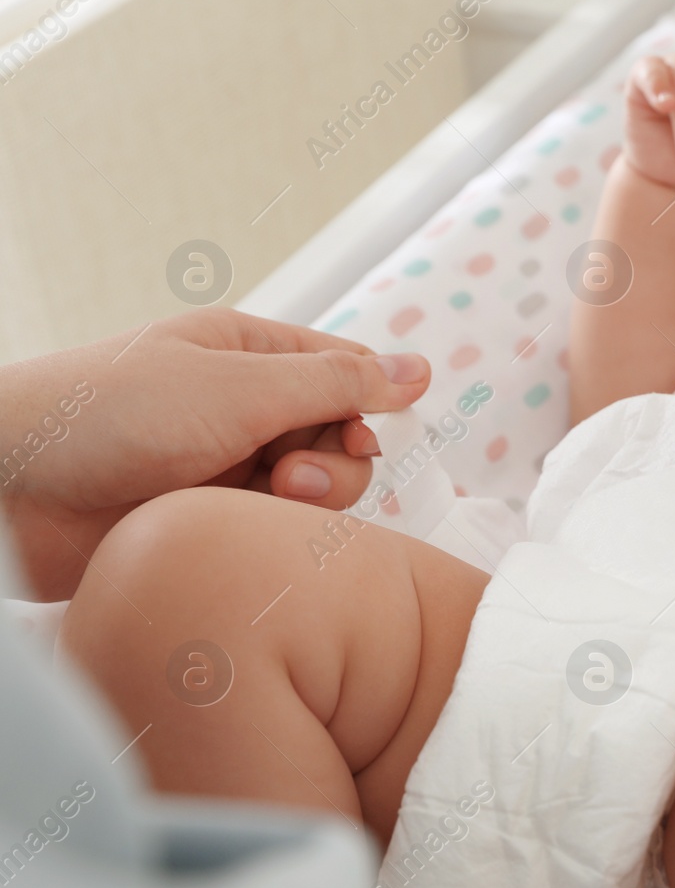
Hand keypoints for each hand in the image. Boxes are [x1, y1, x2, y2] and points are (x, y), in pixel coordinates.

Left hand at [0, 309, 430, 599]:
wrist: (8, 489)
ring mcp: (224, 465)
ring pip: (312, 492)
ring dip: (301, 503)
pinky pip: (271, 531)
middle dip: (331, 465)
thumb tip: (421, 369)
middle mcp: (242, 406)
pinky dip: (268, 535)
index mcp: (249, 353)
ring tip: (256, 503)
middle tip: (287, 478)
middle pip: (338, 439)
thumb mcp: (239, 387)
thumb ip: (338, 384)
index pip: (347, 374)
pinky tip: (234, 533)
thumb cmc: (108, 416)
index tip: (356, 438)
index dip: (366, 409)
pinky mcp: (206, 521)